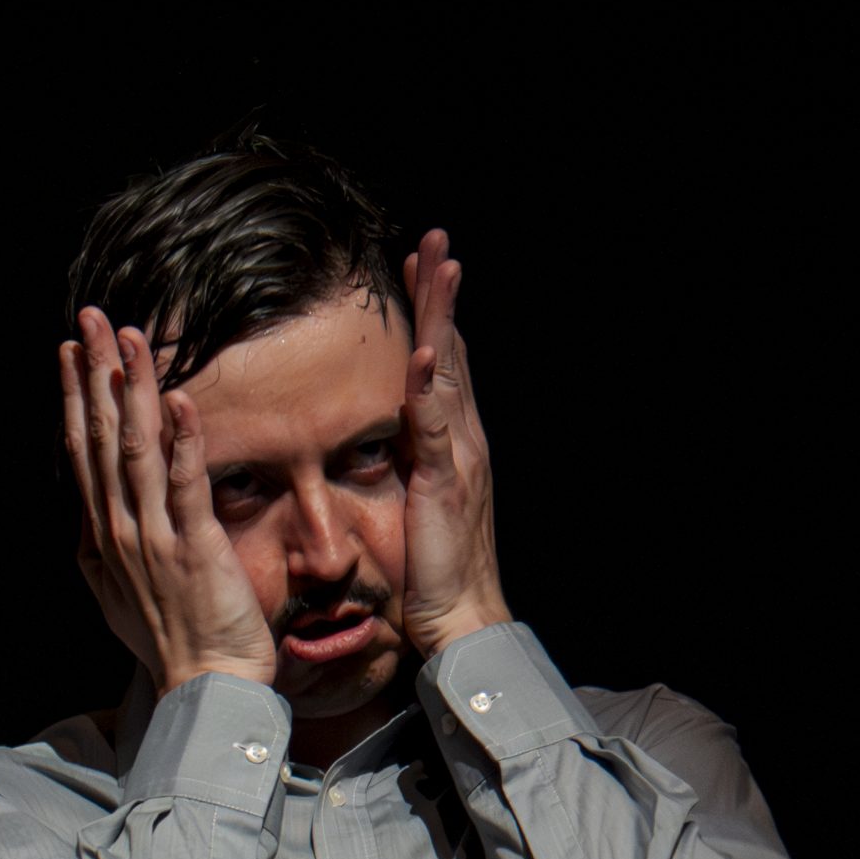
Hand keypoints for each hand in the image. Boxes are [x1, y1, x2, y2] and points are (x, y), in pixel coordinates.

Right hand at [59, 311, 276, 692]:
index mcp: (102, 537)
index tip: (70, 350)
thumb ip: (101, 549)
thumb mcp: (116, 594)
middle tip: (91, 319)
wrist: (202, 686)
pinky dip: (182, 441)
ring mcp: (154, 539)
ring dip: (134, 390)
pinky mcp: (194, 548)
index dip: (75, 397)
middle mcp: (119, 531)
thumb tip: (86, 517)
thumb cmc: (169, 641)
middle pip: (101, 438)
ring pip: (137, 450)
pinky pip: (185, 484)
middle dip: (95, 374)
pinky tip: (179, 400)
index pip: (83, 452)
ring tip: (131, 339)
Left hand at [399, 231, 509, 652]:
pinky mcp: (444, 484)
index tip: (420, 269)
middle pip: (451, 352)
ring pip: (448, 373)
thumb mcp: (419, 506)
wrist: (462, 618)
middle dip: (442, 295)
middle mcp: (464, 441)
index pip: (442, 365)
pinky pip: (436, 426)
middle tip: (435, 240)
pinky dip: (430, 387)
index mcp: (454, 445)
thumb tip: (395, 440)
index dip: (432, 315)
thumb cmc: (434, 573)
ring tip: (438, 267)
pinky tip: (422, 352)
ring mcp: (458, 459)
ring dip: (441, 318)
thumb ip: (412, 467)